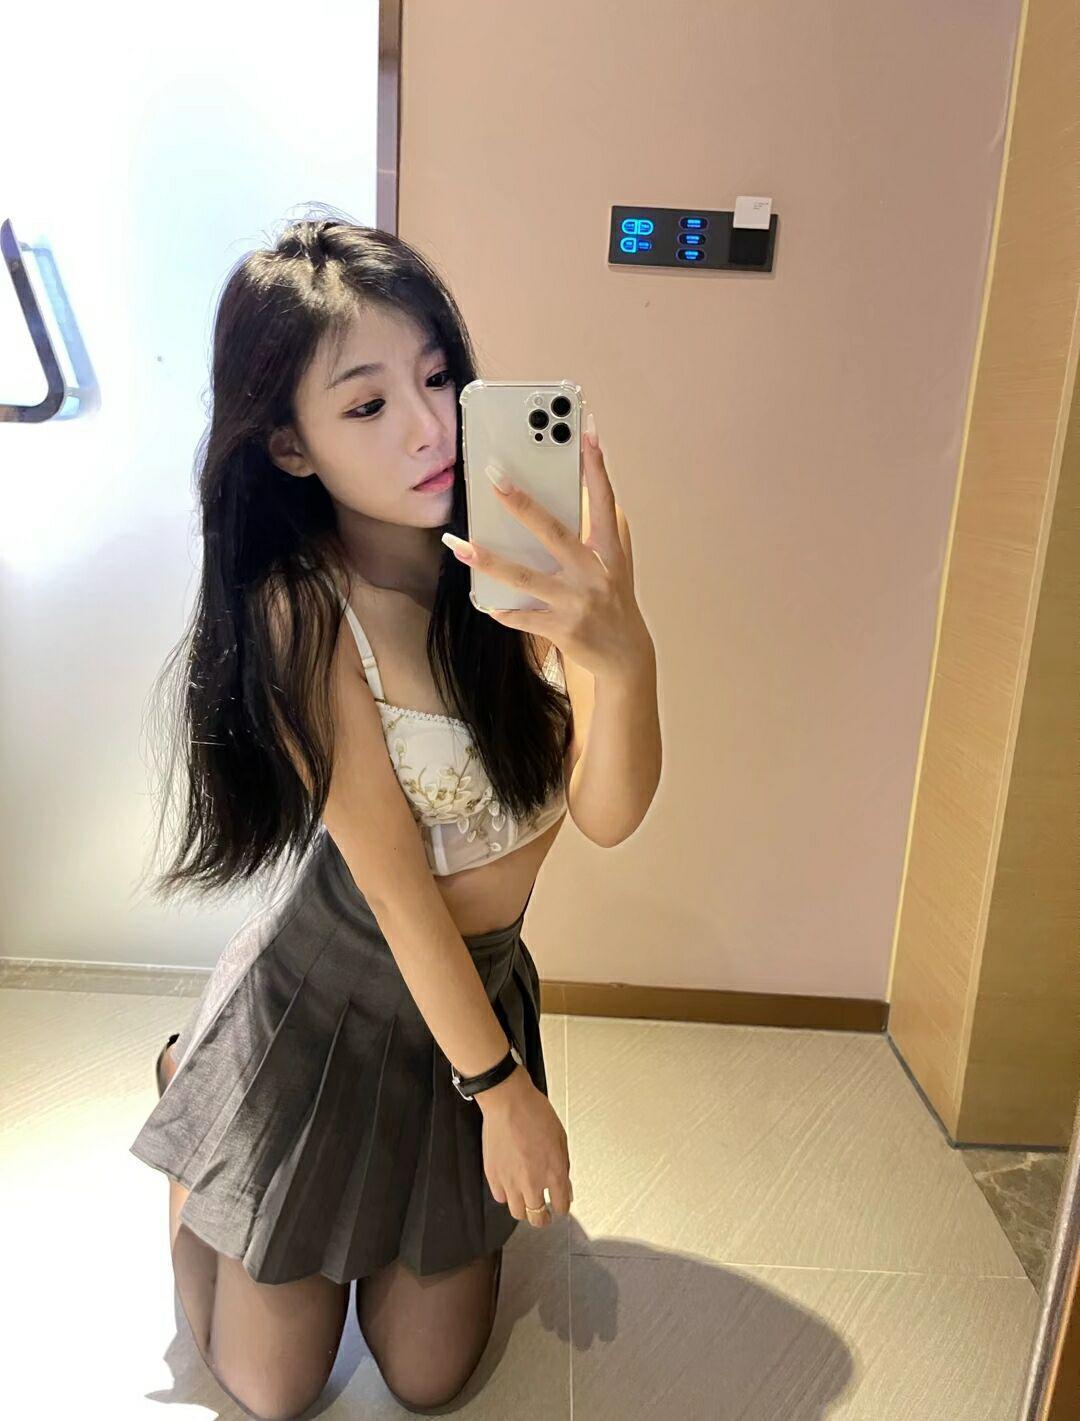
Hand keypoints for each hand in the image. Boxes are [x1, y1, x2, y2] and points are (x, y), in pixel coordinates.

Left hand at [442, 423, 650, 678]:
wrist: (625, 654)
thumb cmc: (613, 598)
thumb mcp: (614, 563)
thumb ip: (597, 531)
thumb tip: (573, 492)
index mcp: (608, 551)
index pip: (603, 500)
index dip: (596, 467)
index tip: (588, 432)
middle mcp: (594, 573)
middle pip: (553, 533)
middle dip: (523, 505)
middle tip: (495, 478)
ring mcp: (576, 602)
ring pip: (524, 578)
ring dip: (490, 561)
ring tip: (462, 546)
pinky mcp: (561, 628)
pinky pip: (521, 616)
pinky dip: (502, 610)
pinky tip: (485, 600)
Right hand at [477, 1066, 572, 1227]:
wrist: (508, 1101)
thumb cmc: (536, 1113)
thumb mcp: (561, 1139)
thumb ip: (563, 1167)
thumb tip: (565, 1187)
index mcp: (554, 1173)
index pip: (561, 1207)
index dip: (561, 1207)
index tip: (559, 1205)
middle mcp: (533, 1182)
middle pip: (538, 1218)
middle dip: (543, 1218)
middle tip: (543, 1213)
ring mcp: (511, 1181)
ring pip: (517, 1213)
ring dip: (524, 1209)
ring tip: (525, 1200)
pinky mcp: (493, 1176)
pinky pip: (500, 1197)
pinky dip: (506, 1194)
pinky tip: (510, 1185)